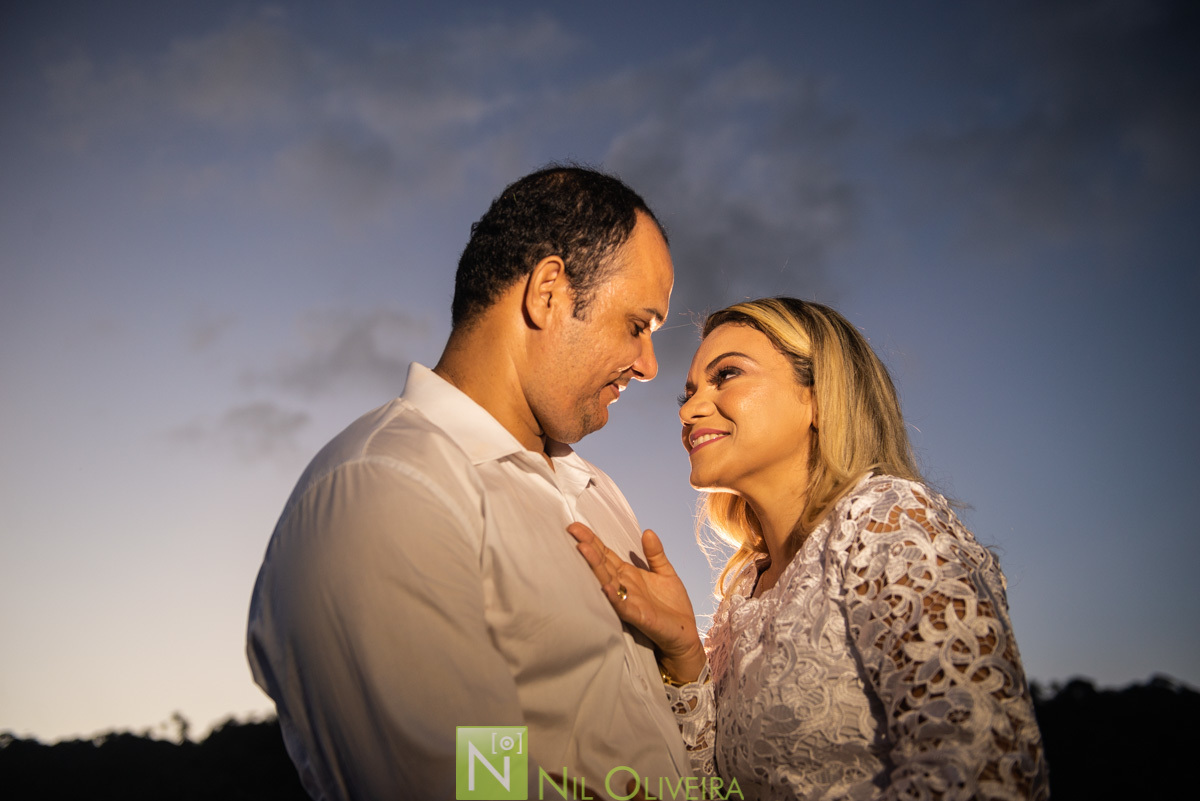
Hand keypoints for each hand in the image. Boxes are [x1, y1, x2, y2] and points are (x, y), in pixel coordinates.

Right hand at [567, 522, 705, 682]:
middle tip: (572, 530)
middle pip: (603, 564)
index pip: (607, 554)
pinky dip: (613, 597)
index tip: (577, 526)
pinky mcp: (638, 616)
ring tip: (583, 550)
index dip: (593, 540)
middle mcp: (624, 586)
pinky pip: (622, 606)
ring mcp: (629, 601)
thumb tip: (648, 531)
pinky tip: (605, 587)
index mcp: (629, 574)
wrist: (684, 633)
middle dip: (589, 547)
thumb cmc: (673, 605)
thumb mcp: (666, 572)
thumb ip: (655, 554)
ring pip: (607, 581)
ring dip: (596, 567)